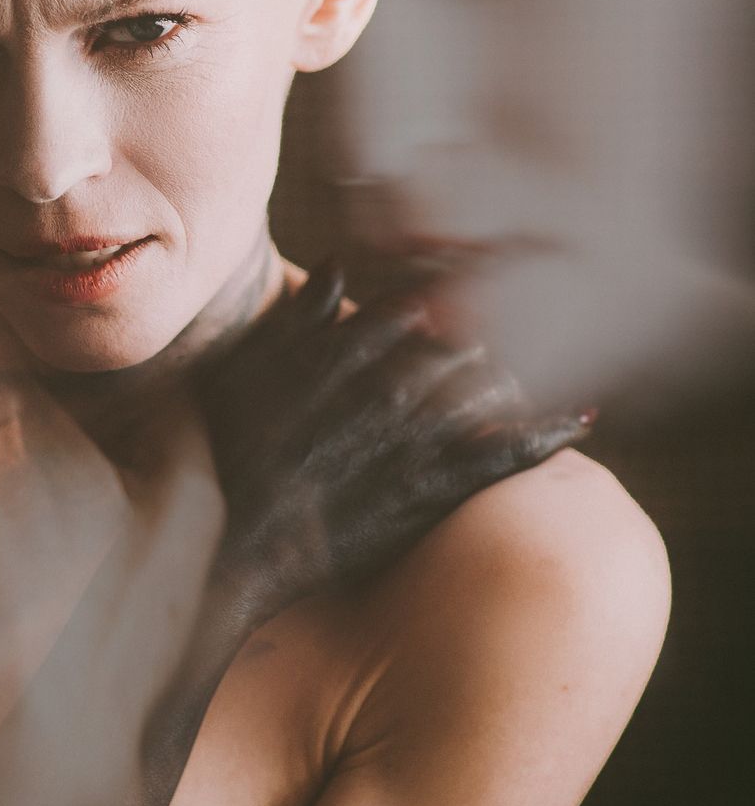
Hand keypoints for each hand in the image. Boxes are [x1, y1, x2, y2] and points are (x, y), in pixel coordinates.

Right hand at [194, 258, 592, 621]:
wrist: (228, 543)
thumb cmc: (224, 455)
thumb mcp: (243, 369)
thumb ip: (296, 316)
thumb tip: (339, 262)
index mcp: (343, 351)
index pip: (408, 308)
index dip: (432, 304)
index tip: (448, 303)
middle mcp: (385, 386)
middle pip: (457, 342)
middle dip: (476, 336)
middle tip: (493, 335)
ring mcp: (411, 439)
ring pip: (486, 387)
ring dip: (506, 376)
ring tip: (514, 378)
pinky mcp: (429, 491)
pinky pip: (503, 454)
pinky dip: (546, 434)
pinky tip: (580, 420)